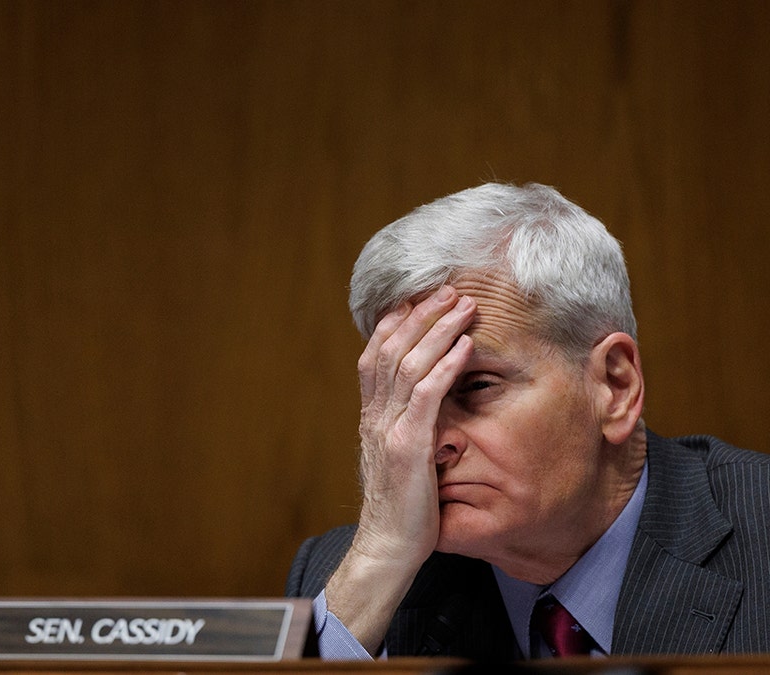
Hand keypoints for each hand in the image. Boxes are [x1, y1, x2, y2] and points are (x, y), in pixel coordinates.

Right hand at [325, 285, 475, 649]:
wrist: (388, 547)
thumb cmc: (402, 510)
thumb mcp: (399, 461)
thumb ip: (407, 430)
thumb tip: (426, 410)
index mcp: (371, 417)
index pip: (374, 357)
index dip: (393, 324)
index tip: (416, 300)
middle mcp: (374, 416)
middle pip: (390, 350)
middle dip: (419, 316)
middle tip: (448, 290)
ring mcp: (389, 429)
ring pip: (408, 364)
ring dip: (438, 330)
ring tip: (463, 306)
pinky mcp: (409, 446)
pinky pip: (427, 395)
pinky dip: (446, 365)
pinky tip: (466, 345)